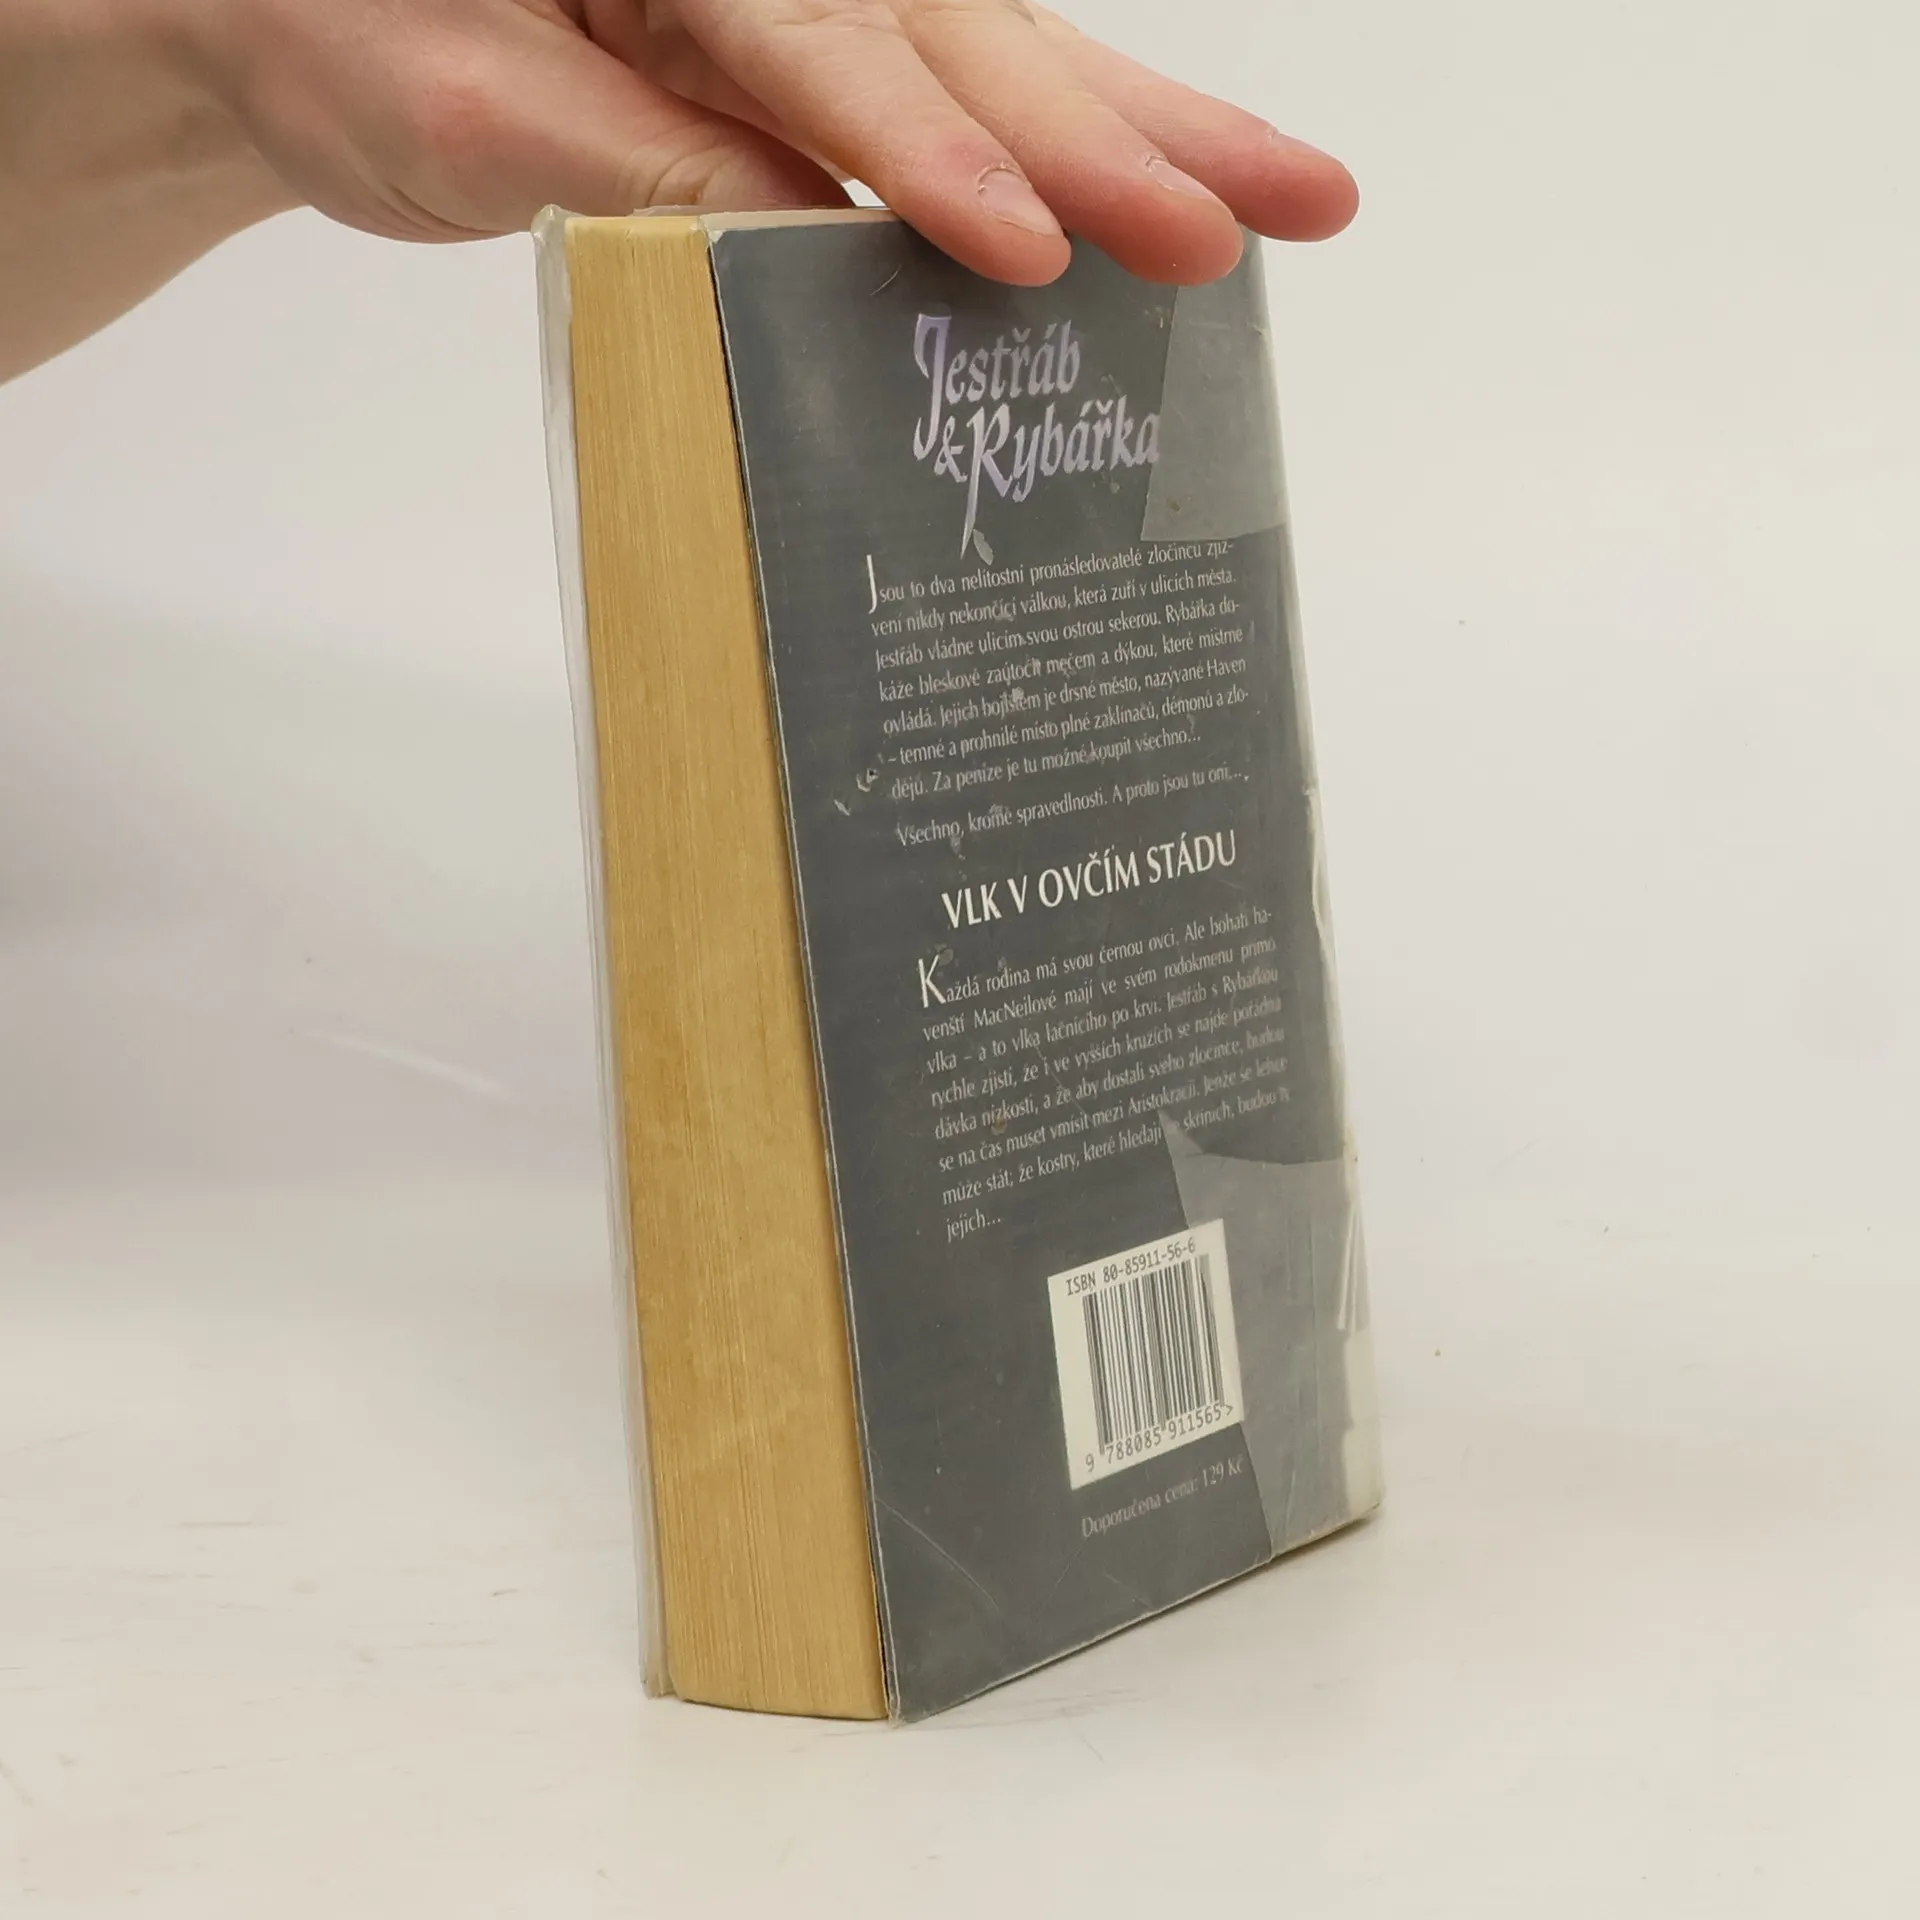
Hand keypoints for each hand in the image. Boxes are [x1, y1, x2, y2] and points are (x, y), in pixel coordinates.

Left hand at [190, 0, 1355, 283]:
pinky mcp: (823, 46)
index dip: (930, 150)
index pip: (818, 39)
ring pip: (999, 46)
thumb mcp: (463, 112)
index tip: (1025, 245)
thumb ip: (641, 171)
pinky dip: (1081, 140)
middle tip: (1245, 222)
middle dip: (1104, 138)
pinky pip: (969, 89)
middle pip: (959, 26)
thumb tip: (811, 245)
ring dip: (1147, 127)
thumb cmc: (348, 30)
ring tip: (1289, 197)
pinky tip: (1183, 179)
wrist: (306, 12)